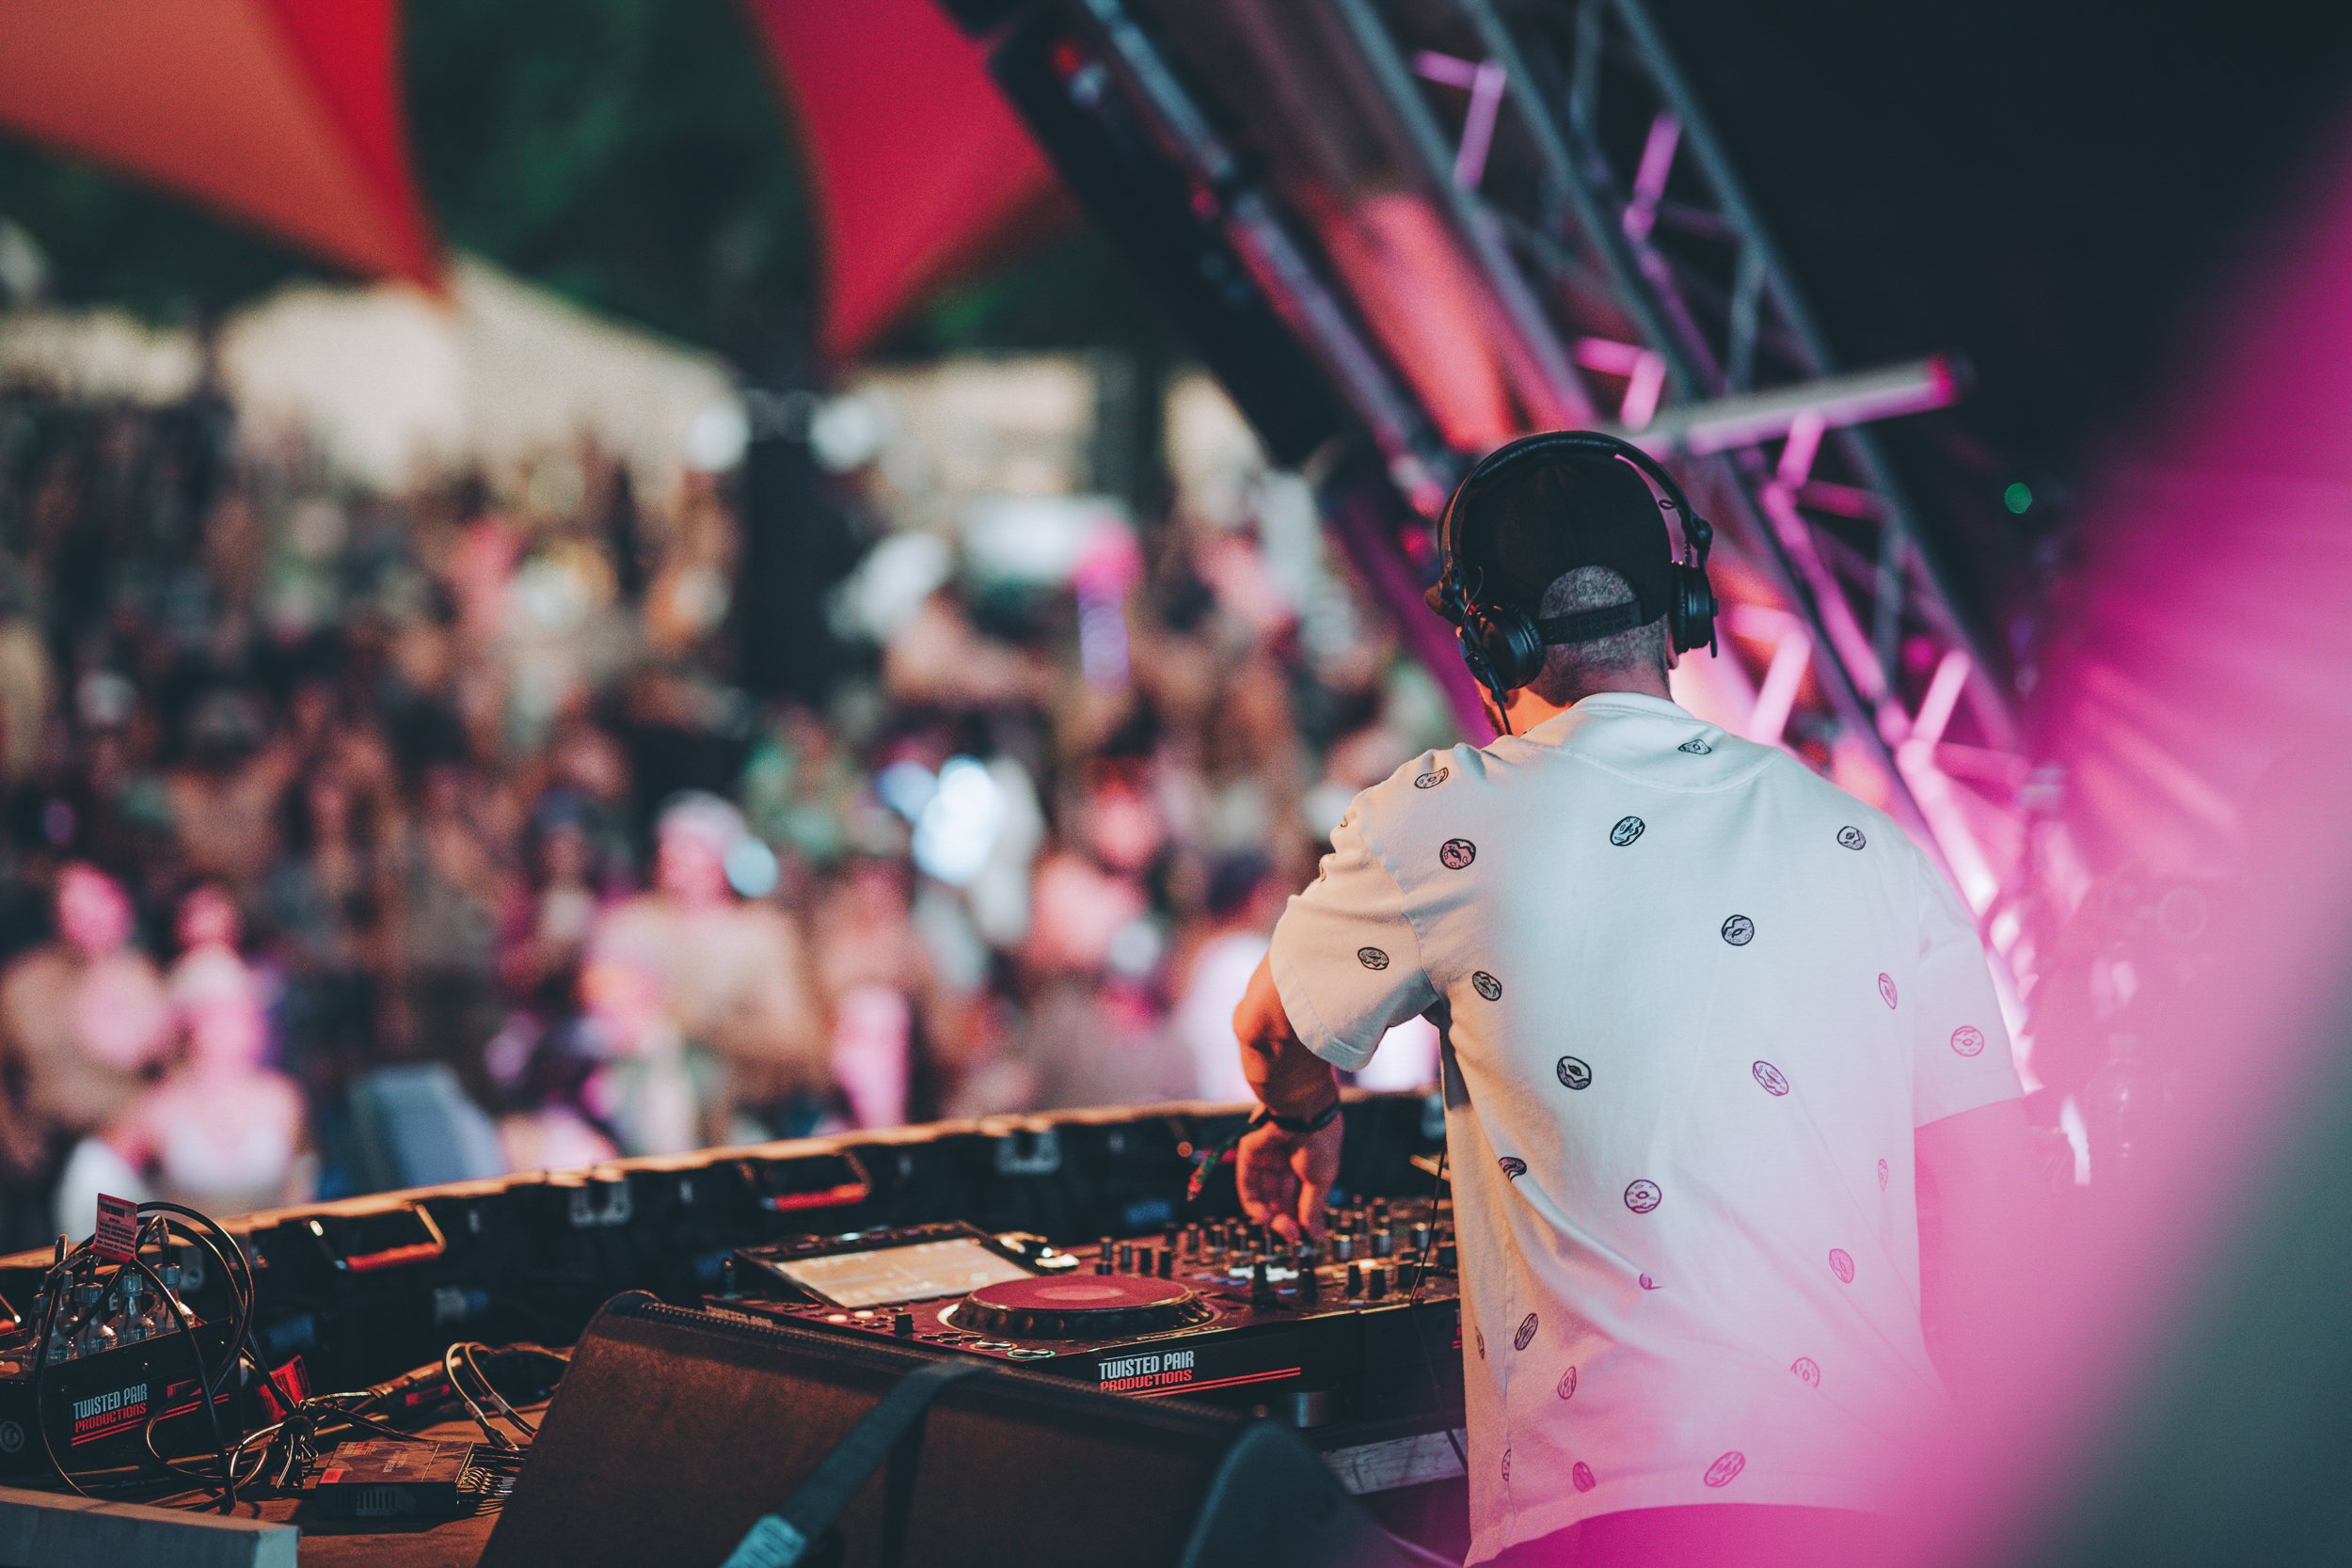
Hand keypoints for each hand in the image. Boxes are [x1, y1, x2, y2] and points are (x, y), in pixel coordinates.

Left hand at [1236, 1111, 1342, 1242]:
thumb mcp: (1321, 1180)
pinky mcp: (1249, 1156)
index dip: (1302, 1218)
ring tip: (1285, 1228)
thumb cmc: (1319, 1140)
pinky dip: (1256, 1206)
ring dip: (1273, 1217)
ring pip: (1265, 1197)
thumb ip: (1312, 1210)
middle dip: (1288, 1219)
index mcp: (1306, 1163)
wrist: (1302, 1111)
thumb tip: (1315, 1237)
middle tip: (1294, 1235)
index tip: (1306, 1236)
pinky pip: (1248, 1187)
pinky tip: (1267, 1217)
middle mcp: (1286, 1161)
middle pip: (1281, 1199)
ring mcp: (1267, 1159)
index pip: (1299, 1197)